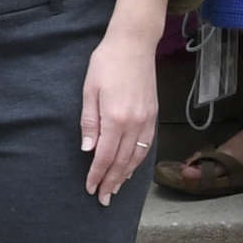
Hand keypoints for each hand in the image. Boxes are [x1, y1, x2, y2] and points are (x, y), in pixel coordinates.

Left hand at [79, 24, 159, 200]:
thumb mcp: (89, 90)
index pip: (105, 156)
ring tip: (116, 188)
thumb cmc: (106, 63)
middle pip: (122, 161)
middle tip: (103, 199)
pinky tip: (131, 167)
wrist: (134, 43)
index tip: (91, 189)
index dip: (97, 175)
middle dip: (111, 182)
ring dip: (125, 175)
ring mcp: (147, 120)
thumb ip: (89, 122)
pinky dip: (138, 161)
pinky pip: (146, 145)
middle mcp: (134, 123)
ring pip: (137, 156)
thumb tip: (88, 149)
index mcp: (115, 118)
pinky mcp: (153, 115)